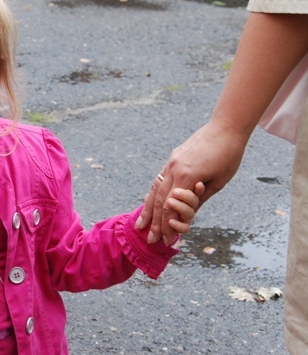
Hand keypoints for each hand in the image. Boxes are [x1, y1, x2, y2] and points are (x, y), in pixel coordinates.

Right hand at [137, 120, 247, 244]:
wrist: (225, 127)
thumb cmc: (228, 155)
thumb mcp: (219, 182)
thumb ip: (200, 198)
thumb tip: (187, 214)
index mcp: (187, 176)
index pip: (171, 207)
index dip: (168, 226)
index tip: (167, 241)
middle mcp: (174, 169)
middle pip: (159, 200)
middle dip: (154, 222)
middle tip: (150, 239)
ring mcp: (171, 163)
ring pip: (154, 190)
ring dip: (147, 209)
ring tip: (141, 225)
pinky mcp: (172, 159)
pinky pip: (158, 180)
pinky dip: (151, 194)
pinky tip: (149, 203)